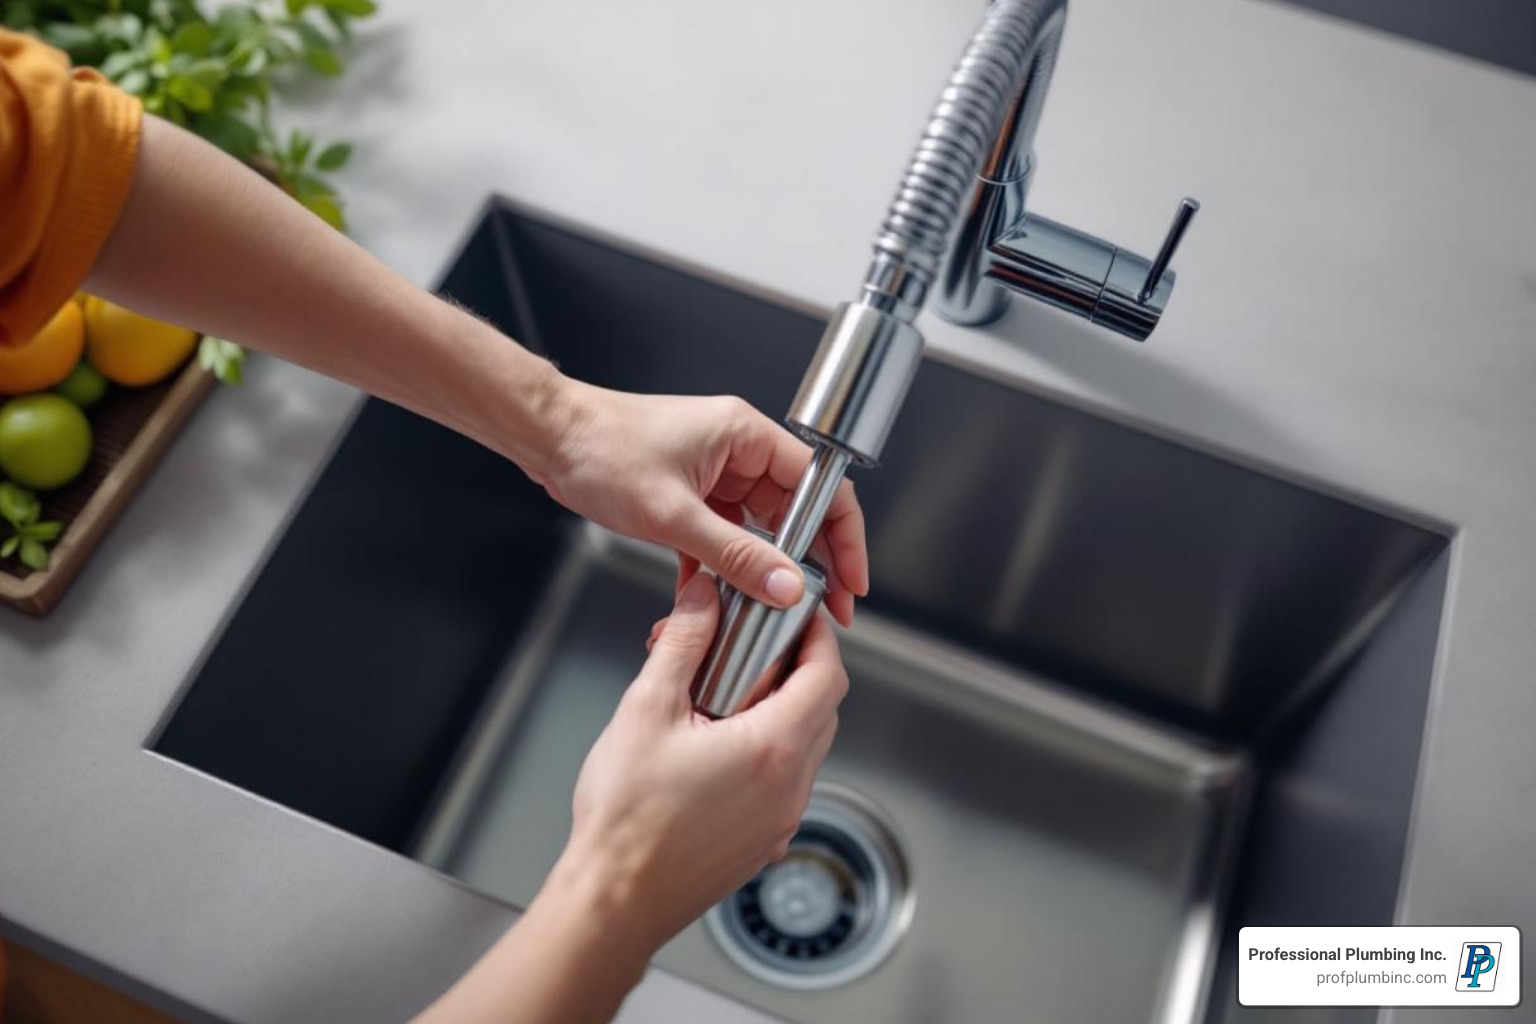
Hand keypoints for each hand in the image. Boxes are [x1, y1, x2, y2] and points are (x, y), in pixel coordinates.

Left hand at [539, 380, 867, 625]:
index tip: (851, 580)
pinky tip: (719, 599)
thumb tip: (786, 585)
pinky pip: (726, 534)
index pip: (821, 485)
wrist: (547, 438)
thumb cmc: (600, 450)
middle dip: (809, 562)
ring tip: (770, 609)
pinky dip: (724, 566)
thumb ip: (736, 555)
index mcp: (746, 435)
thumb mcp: (674, 514)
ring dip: (762, 568)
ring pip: (761, 527)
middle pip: (797, 510)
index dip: (843, 536)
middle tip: (823, 607)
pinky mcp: (691, 492)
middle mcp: (738, 449)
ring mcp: (715, 471)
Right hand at [555, 572, 846, 948]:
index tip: (796, 616)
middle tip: (748, 648)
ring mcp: (781, 820)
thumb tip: (702, 598)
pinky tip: (713, 747)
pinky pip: (784, 782)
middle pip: (821, 708)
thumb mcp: (646, 709)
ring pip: (804, 746)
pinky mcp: (763, 841)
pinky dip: (765, 753)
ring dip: (777, 712)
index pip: (827, 674)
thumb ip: (683, 644)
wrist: (613, 902)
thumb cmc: (626, 820)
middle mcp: (790, 787)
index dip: (816, 637)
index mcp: (773, 748)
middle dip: (792, 669)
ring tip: (719, 697)